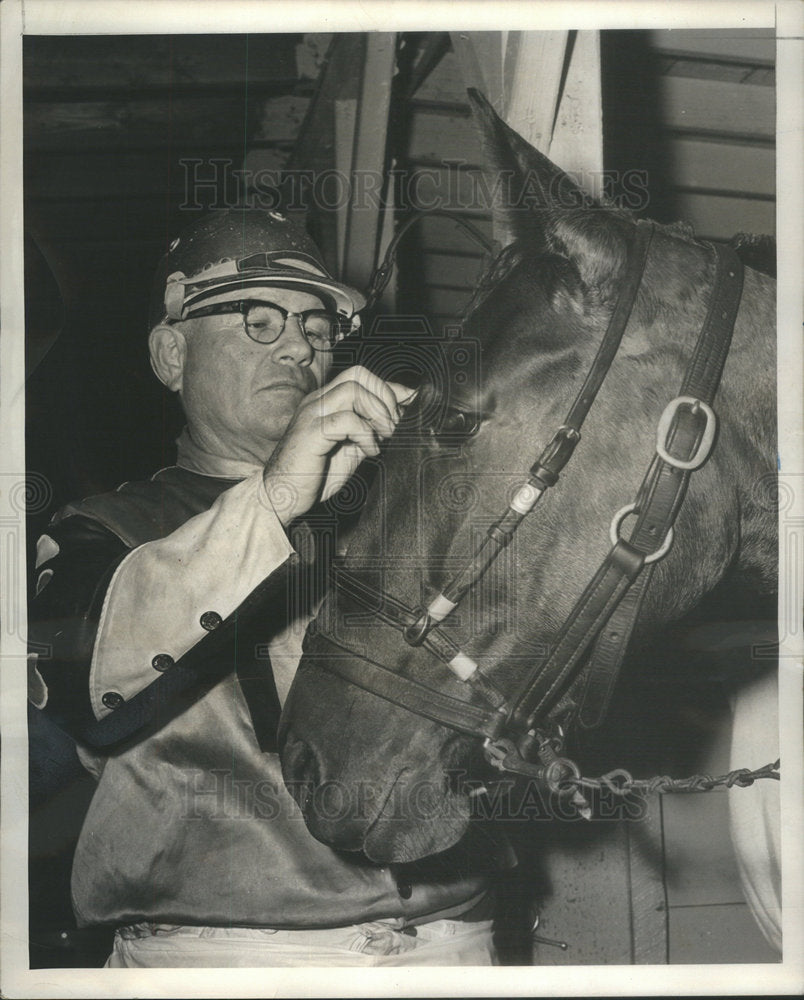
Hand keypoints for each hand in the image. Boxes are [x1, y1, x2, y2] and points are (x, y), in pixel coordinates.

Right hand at [262, 366, 416, 523]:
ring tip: (384, 437)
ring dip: (377, 413)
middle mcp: (317, 401)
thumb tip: (400, 417)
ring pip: (352, 390)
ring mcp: (312, 414)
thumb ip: (371, 430)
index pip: (361, 377)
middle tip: (393, 425)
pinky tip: (369, 452)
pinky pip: (345, 420)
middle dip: (385, 396)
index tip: (409, 406)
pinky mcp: (310, 433)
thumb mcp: (351, 449)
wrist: (282, 496)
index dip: (390, 388)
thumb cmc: (314, 475)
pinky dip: (365, 434)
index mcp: (326, 402)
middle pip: (358, 374)